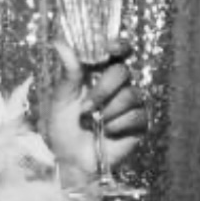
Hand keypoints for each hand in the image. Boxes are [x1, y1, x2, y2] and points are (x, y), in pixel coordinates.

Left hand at [45, 38, 148, 190]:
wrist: (72, 159)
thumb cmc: (63, 128)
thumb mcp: (62, 98)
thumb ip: (68, 71)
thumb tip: (60, 41)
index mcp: (98, 75)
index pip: (117, 52)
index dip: (119, 45)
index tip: (112, 47)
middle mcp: (117, 86)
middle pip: (122, 72)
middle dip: (103, 90)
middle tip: (86, 107)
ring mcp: (130, 104)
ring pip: (131, 94)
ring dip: (109, 110)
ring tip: (93, 122)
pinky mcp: (139, 123)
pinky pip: (138, 115)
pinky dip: (118, 125)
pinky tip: (107, 133)